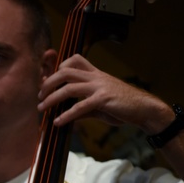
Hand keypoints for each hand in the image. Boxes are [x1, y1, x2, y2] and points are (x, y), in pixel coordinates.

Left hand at [37, 54, 166, 131]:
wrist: (144, 109)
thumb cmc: (121, 106)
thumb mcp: (99, 103)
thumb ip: (83, 105)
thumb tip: (65, 114)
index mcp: (96, 74)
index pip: (74, 60)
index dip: (58, 67)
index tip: (47, 82)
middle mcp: (96, 77)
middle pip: (65, 72)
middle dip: (48, 83)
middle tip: (39, 95)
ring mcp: (100, 87)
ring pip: (69, 88)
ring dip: (51, 99)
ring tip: (41, 109)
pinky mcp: (103, 99)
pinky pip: (80, 106)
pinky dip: (66, 115)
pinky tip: (57, 122)